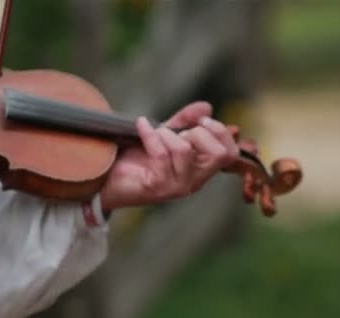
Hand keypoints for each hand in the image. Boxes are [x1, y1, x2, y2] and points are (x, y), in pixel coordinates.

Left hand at [99, 101, 239, 210]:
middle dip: (199, 133)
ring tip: (156, 133)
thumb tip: (206, 107)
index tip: (200, 121)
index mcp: (201, 170)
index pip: (231, 154)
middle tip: (179, 132)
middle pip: (219, 154)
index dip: (220, 132)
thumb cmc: (138, 159)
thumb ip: (185, 122)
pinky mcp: (157, 188)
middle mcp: (194, 181)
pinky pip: (160, 154)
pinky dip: (149, 134)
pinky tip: (141, 125)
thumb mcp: (165, 135)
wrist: (108, 178)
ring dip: (168, 134)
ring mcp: (177, 187)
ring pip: (185, 150)